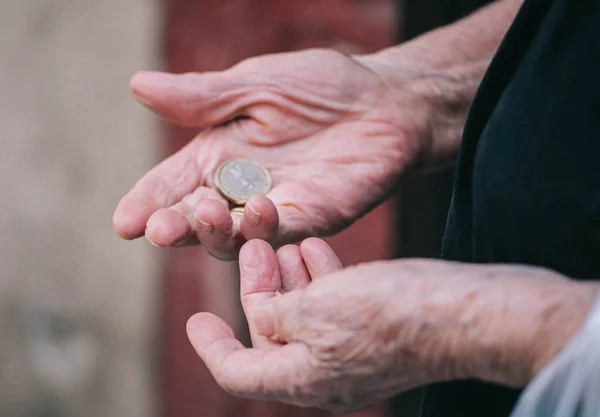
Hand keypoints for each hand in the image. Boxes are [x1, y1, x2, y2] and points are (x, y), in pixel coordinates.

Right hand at [112, 49, 428, 258]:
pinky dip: (269, 229)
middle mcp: (241, 188)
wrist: (384, 100)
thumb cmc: (322, 86)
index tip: (124, 222)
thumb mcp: (256, 83)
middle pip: (198, 219)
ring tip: (206, 213)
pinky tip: (260, 211)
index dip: (146, 203)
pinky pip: (285, 232)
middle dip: (176, 226)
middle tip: (158, 229)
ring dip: (216, 233)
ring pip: (235, 237)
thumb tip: (137, 85)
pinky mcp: (314, 218)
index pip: (171, 185)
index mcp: (219, 154)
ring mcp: (277, 207)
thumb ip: (203, 96)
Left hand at [187, 239, 595, 411]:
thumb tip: (260, 314)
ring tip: (280, 242)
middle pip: (272, 334)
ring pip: (303, 315)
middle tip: (253, 248)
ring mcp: (352, 354)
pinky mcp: (374, 332)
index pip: (237, 372)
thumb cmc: (391, 313)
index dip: (211, 345)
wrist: (465, 313)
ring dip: (288, 278)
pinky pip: (334, 307)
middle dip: (258, 289)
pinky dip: (319, 279)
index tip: (196, 318)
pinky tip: (314, 248)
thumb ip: (276, 314)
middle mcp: (324, 375)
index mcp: (302, 380)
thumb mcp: (316, 309)